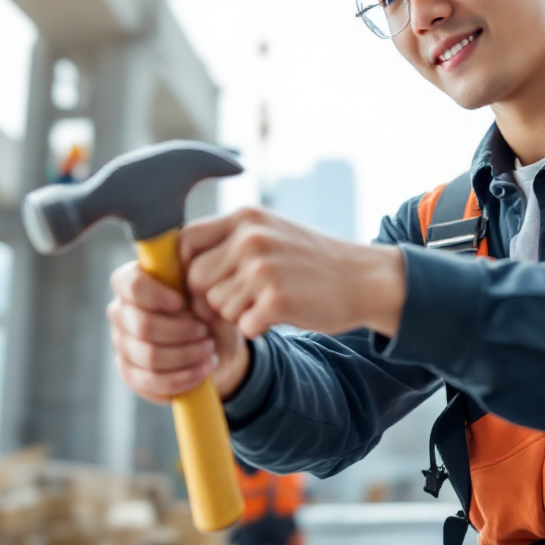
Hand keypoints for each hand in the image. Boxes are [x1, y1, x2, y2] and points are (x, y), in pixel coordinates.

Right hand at [107, 262, 250, 403]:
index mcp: (136, 280)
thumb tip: (194, 299)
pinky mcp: (129, 373)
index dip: (155, 295)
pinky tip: (203, 370)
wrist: (215, 349)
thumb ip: (201, 290)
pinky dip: (182, 377)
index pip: (130, 284)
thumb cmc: (209, 313)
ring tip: (209, 350)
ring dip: (186, 355)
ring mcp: (122, 343)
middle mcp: (122, 311)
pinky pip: (150, 380)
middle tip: (205, 332)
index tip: (181, 303)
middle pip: (142, 325)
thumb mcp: (212, 297)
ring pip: (149, 355)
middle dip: (181, 331)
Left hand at [180, 206, 407, 338]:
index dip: (188, 268)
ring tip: (268, 302)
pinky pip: (243, 326)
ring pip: (216, 307)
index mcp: (246, 217)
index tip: (205, 282)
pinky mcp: (277, 300)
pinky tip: (279, 315)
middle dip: (211, 298)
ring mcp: (263, 269)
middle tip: (241, 300)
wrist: (364, 278)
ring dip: (237, 314)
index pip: (186, 242)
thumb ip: (230, 240)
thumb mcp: (270, 232)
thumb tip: (180, 267)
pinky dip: (257, 328)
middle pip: (196, 280)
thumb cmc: (311, 260)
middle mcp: (251, 238)